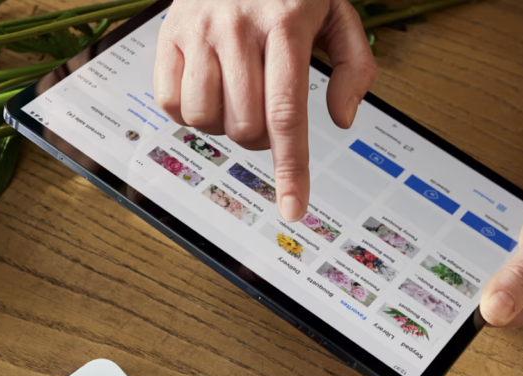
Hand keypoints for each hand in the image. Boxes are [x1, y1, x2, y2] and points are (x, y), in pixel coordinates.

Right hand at [154, 0, 375, 220]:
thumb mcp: (336, 10)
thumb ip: (354, 64)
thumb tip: (341, 118)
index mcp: (286, 22)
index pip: (287, 114)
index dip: (290, 169)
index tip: (293, 208)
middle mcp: (238, 26)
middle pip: (245, 126)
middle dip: (259, 139)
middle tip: (265, 115)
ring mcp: (199, 29)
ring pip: (205, 120)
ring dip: (223, 126)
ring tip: (235, 98)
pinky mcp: (169, 32)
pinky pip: (169, 102)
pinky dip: (188, 111)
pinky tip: (207, 88)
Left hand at [480, 161, 522, 326]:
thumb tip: (493, 312)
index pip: (498, 318)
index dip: (473, 300)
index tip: (454, 280)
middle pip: (491, 301)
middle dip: (476, 278)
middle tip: (464, 250)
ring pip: (492, 281)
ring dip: (482, 261)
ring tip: (481, 236)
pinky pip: (499, 263)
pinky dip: (491, 248)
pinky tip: (490, 232)